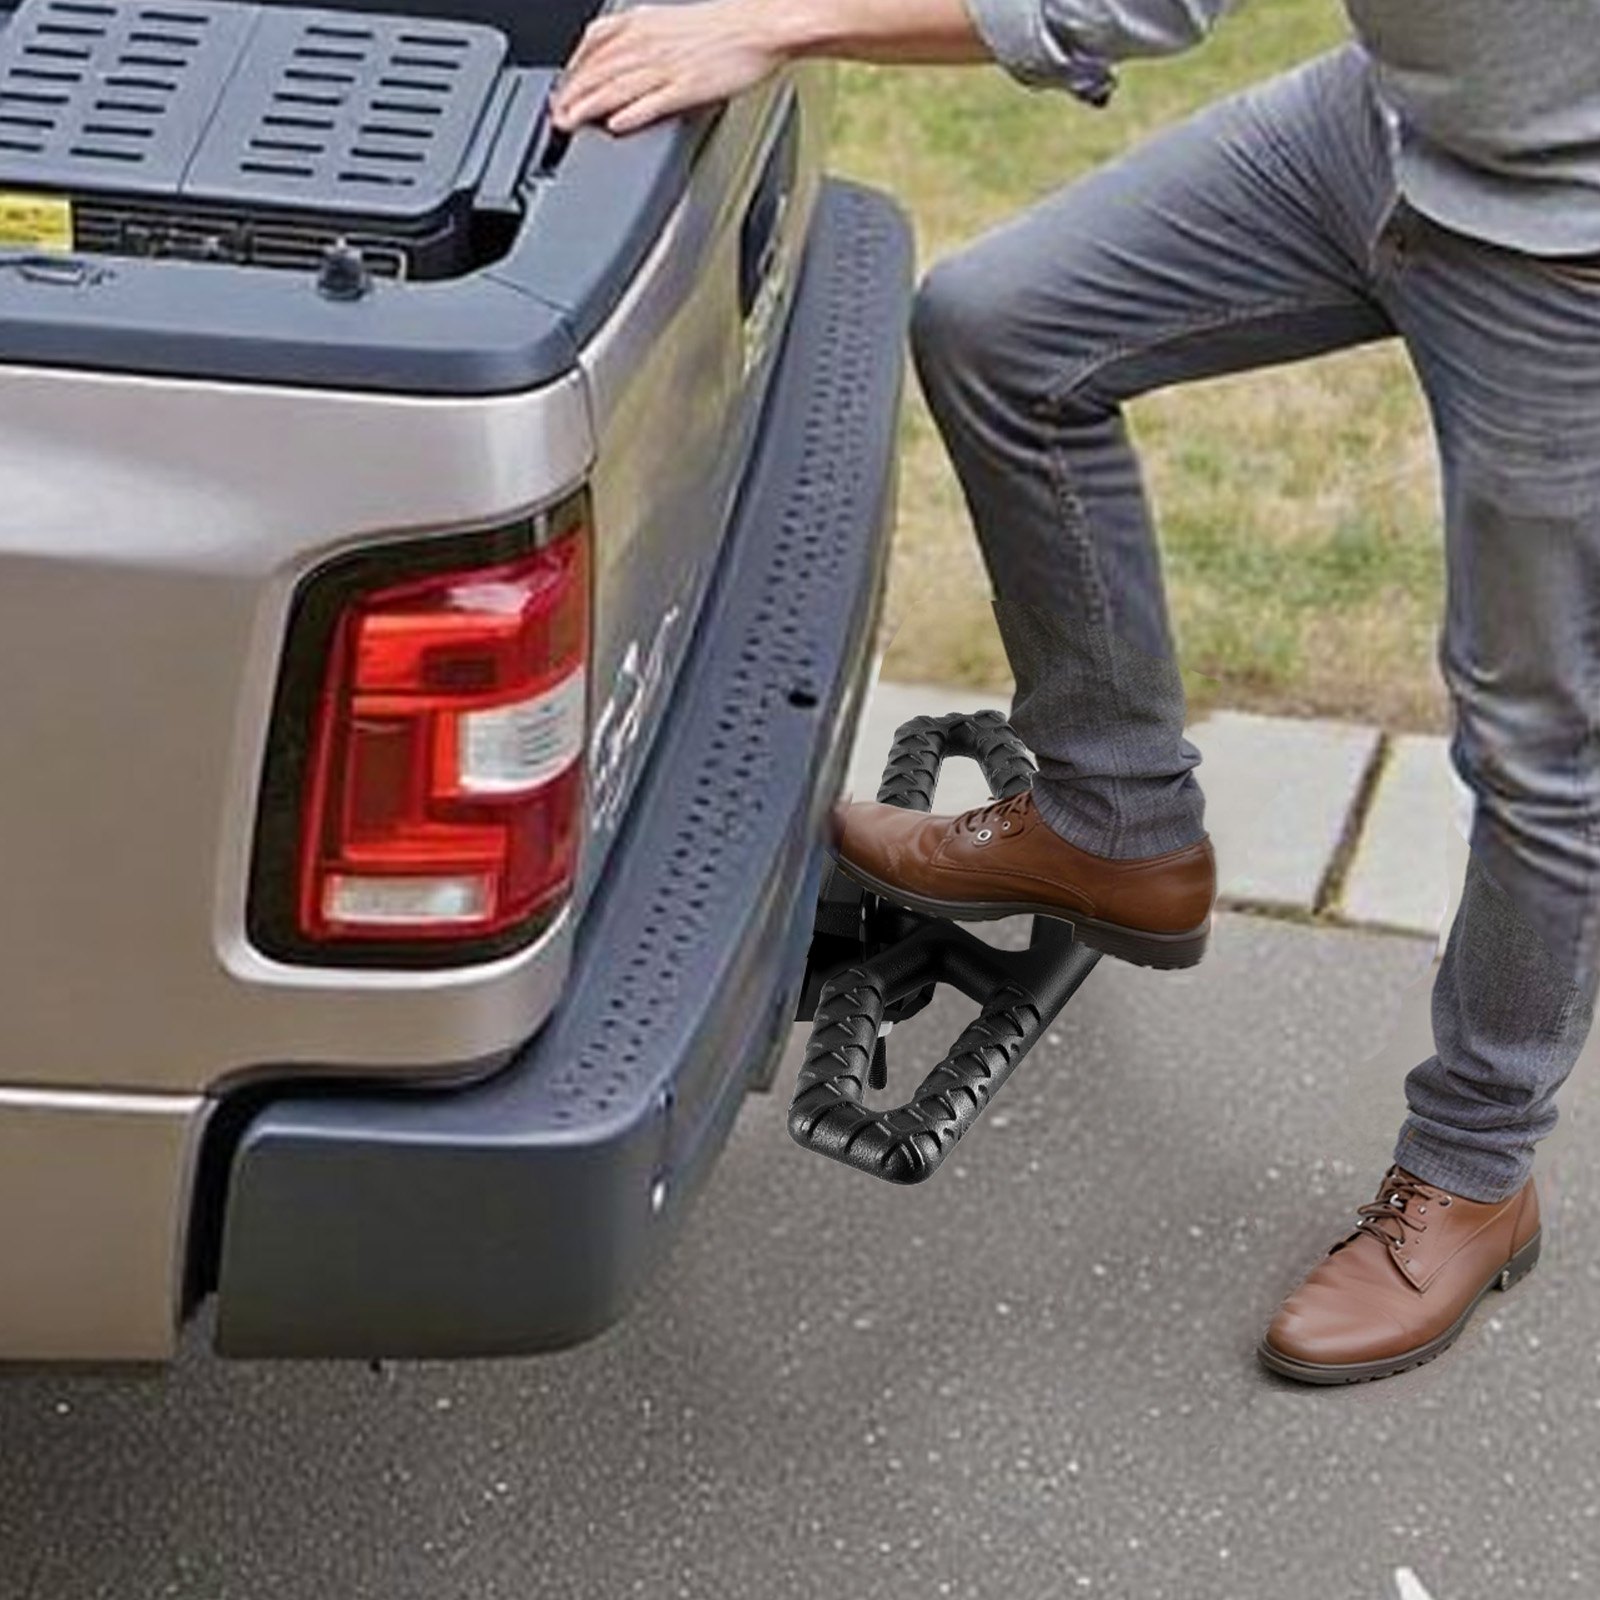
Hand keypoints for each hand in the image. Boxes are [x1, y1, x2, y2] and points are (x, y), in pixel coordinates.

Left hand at [549, 1, 787, 134]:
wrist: (759, 26)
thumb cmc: (723, 27)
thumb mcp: (670, 20)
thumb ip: (641, 37)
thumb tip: (617, 54)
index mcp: (643, 24)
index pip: (593, 46)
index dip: (571, 71)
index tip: (560, 91)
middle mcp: (649, 44)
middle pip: (599, 70)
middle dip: (572, 94)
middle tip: (556, 116)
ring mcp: (667, 66)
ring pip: (618, 87)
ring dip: (590, 106)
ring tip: (572, 122)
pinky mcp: (687, 87)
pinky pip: (653, 102)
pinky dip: (632, 113)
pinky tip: (616, 124)